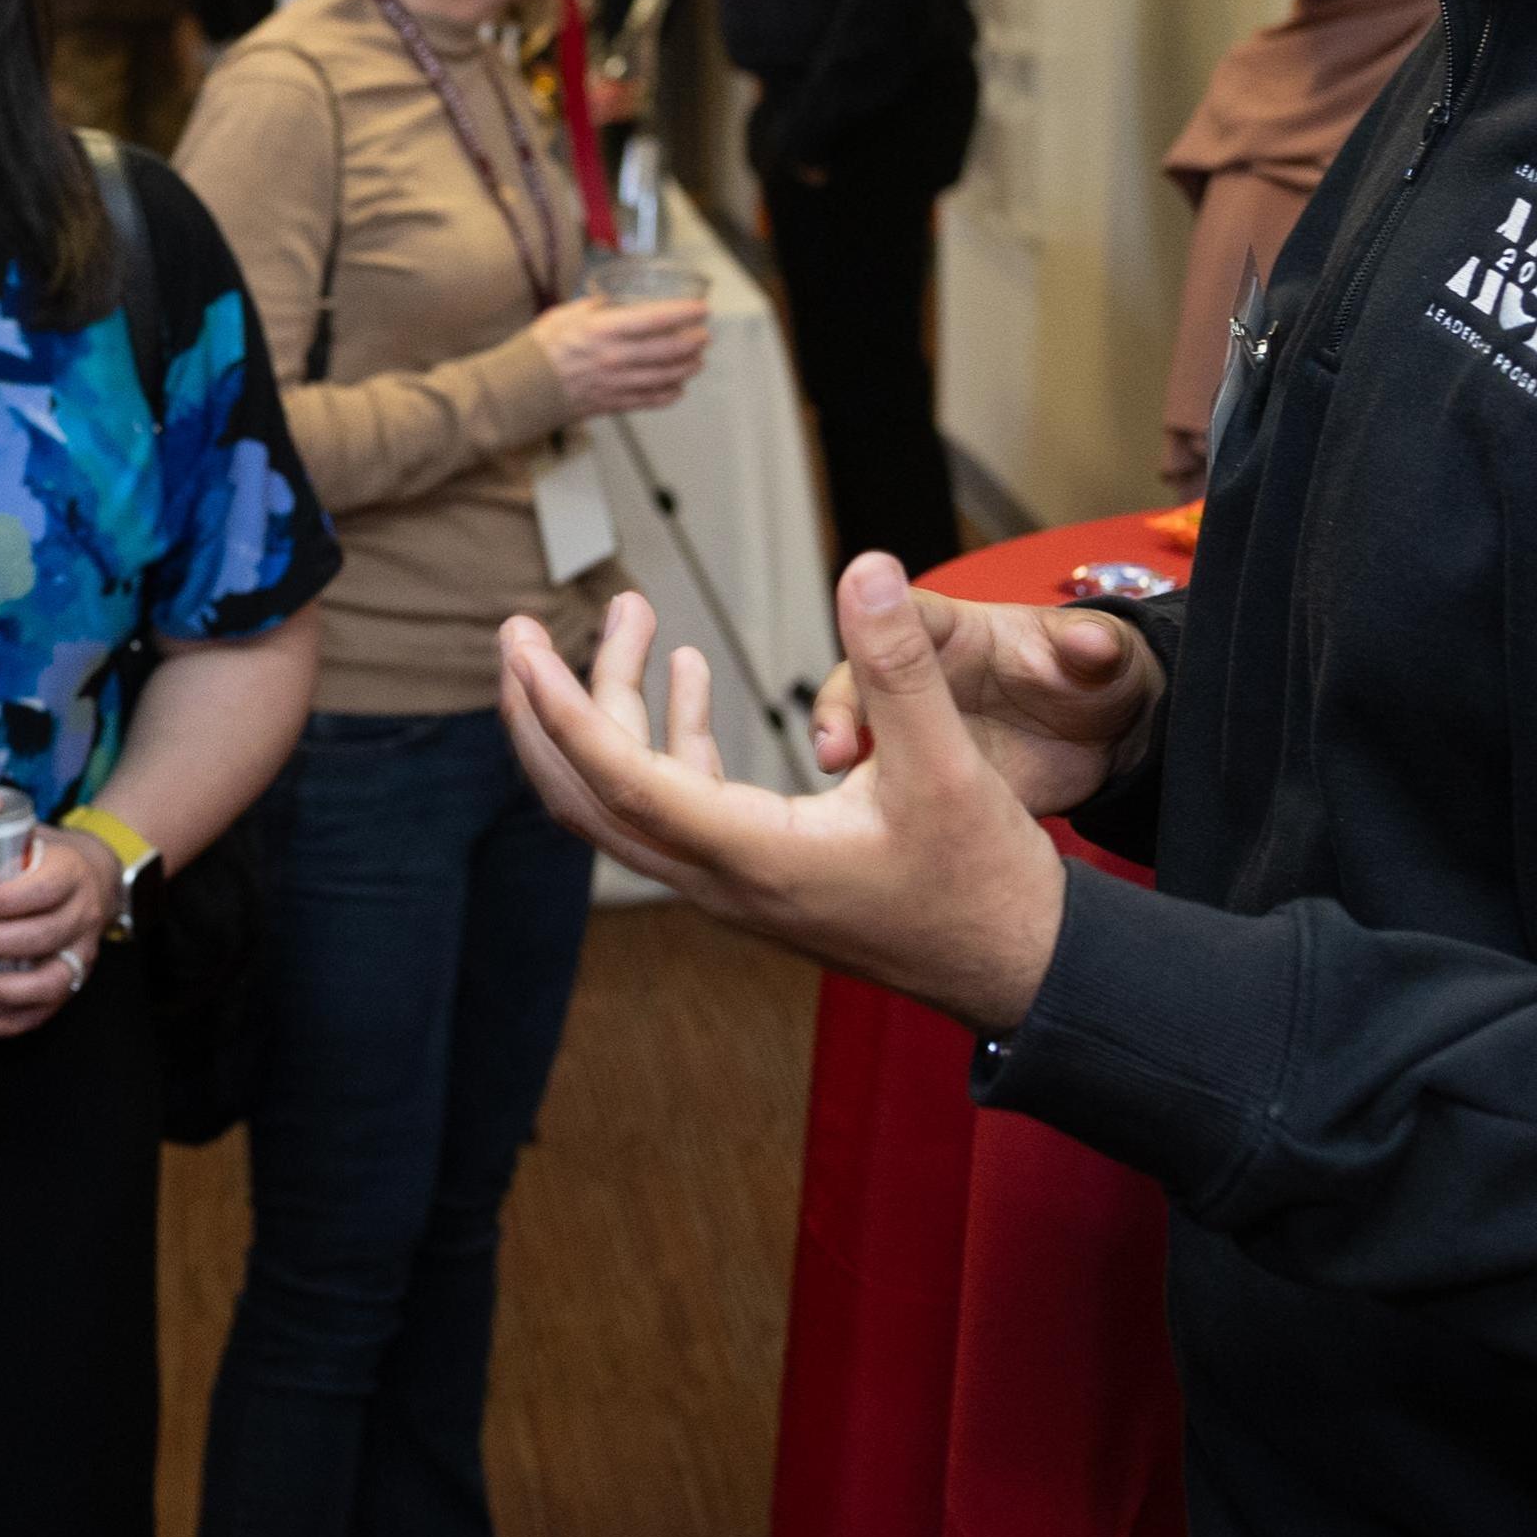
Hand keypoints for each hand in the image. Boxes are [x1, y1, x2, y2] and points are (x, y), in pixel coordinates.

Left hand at [0, 825, 115, 1039]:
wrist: (97, 877)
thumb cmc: (47, 859)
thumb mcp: (27, 840)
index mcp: (72, 874)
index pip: (41, 891)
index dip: (1, 901)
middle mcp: (84, 916)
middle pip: (42, 937)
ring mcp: (82, 955)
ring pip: (46, 983)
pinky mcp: (74, 984)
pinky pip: (42, 1012)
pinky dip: (3, 1022)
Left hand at [497, 571, 1070, 1034]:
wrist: (1019, 968)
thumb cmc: (985, 884)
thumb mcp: (950, 765)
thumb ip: (899, 665)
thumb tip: (864, 567)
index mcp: (752, 857)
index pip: (622, 779)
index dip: (564, 709)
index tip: (521, 648)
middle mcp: (721, 877)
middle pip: (589, 796)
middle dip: (544, 711)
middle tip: (517, 631)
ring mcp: (731, 880)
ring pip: (628, 796)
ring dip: (610, 707)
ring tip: (629, 615)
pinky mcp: (753, 870)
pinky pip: (675, 800)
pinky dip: (665, 733)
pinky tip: (685, 671)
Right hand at [532, 294, 711, 420]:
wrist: (519, 389)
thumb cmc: (537, 349)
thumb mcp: (563, 315)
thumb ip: (593, 308)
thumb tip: (614, 301)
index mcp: (603, 330)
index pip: (655, 319)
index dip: (684, 313)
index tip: (701, 309)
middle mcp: (615, 357)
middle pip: (669, 350)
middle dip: (693, 342)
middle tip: (704, 335)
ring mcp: (616, 384)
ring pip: (665, 377)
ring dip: (687, 368)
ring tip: (697, 361)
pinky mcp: (612, 404)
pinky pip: (649, 401)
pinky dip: (668, 395)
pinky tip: (677, 388)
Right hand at [807, 588, 1161, 815]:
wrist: (1109, 741)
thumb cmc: (1098, 677)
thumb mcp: (1107, 657)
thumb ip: (1094, 644)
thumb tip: (1094, 642)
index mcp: (956, 632)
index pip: (899, 618)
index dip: (872, 634)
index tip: (862, 660)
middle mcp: (922, 677)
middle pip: (859, 681)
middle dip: (839, 711)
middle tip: (835, 752)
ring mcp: (919, 729)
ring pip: (862, 739)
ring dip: (843, 765)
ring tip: (841, 800)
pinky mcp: (925, 779)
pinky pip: (886, 791)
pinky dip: (867, 809)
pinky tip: (862, 833)